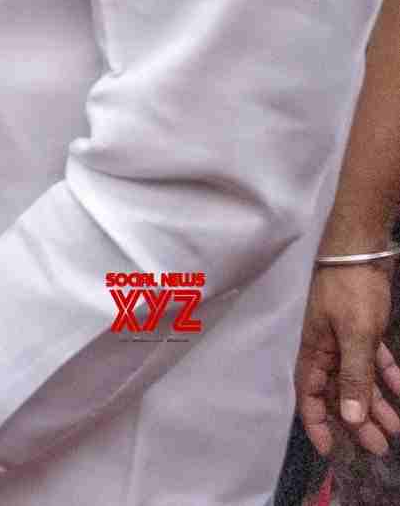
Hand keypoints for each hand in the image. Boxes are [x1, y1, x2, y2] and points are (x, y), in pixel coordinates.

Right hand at [295, 261, 399, 456]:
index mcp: (313, 351)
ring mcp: (344, 340)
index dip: (317, 424)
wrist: (360, 251)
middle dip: (357, 422)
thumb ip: (353, 376)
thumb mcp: (354, 334)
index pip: (310, 395)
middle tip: (379, 447)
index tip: (331, 451)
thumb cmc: (349, 290)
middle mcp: (325, 350)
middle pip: (339, 394)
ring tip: (396, 429)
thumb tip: (348, 418)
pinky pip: (375, 362)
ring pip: (359, 381)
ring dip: (377, 405)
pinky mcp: (362, 331)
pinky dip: (387, 377)